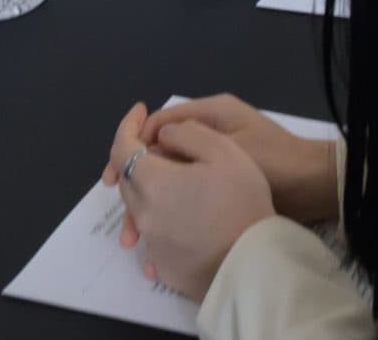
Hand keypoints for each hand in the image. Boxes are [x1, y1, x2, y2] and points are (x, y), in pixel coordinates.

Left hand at [102, 105, 274, 300]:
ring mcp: (153, 245)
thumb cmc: (240, 201)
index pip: (122, 147)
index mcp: (152, 181)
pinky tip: (182, 219)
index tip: (140, 110)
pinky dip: (162, 220)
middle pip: (128, 179)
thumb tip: (162, 136)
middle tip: (163, 146)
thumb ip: (187, 133)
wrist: (255, 263)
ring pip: (140, 208)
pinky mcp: (165, 268)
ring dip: (150, 190)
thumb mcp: (224, 150)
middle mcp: (143, 214)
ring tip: (176, 183)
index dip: (128, 125)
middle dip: (138, 157)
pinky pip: (155, 237)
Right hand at [141, 95, 339, 226]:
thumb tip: (152, 145)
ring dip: (151, 205)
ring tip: (137, 238)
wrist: (315, 190)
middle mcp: (209, 134)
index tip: (115, 178)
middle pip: (160, 155)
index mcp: (212, 114)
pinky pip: (187, 195)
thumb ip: (191, 142)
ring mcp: (214, 161)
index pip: (160, 125)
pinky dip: (171, 212)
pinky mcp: (219, 186)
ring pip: (170, 180)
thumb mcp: (231, 148)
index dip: (132, 147)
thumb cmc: (276, 162)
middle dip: (138, 184)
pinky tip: (160, 240)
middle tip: (123, 214)